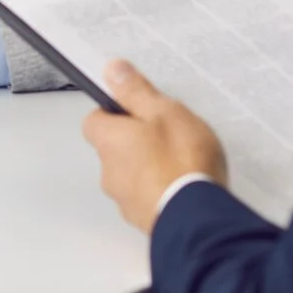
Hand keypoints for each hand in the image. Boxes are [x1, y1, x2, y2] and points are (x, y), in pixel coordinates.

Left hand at [82, 60, 227, 233]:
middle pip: (114, 149)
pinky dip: (161, 192)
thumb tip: (112, 71)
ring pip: (132, 176)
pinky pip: (148, 199)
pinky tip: (186, 188)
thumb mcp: (163, 112)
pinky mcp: (144, 221)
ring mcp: (125, 201)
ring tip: (184, 164)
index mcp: (109, 141)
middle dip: (136, 142)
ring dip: (150, 169)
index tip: (138, 109)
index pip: (95, 121)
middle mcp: (109, 172)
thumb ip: (136, 91)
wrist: (198, 219)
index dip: (114, 112)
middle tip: (169, 136)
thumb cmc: (181, 160)